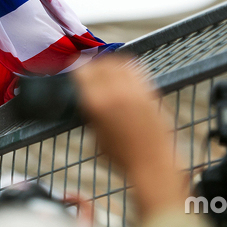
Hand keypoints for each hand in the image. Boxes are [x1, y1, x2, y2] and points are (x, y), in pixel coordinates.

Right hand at [73, 55, 184, 218]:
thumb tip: (89, 98)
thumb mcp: (96, 136)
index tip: (74, 68)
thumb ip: (92, 114)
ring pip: (119, 63)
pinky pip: (135, 70)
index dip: (76, 68)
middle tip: (88, 68)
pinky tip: (123, 73)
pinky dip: (126, 67)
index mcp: (97, 103)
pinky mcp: (150, 92)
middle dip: (92, 64)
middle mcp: (116, 92)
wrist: (152, 164)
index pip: (83, 72)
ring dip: (109, 62)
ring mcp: (135, 90)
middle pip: (100, 64)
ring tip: (105, 67)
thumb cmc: (122, 158)